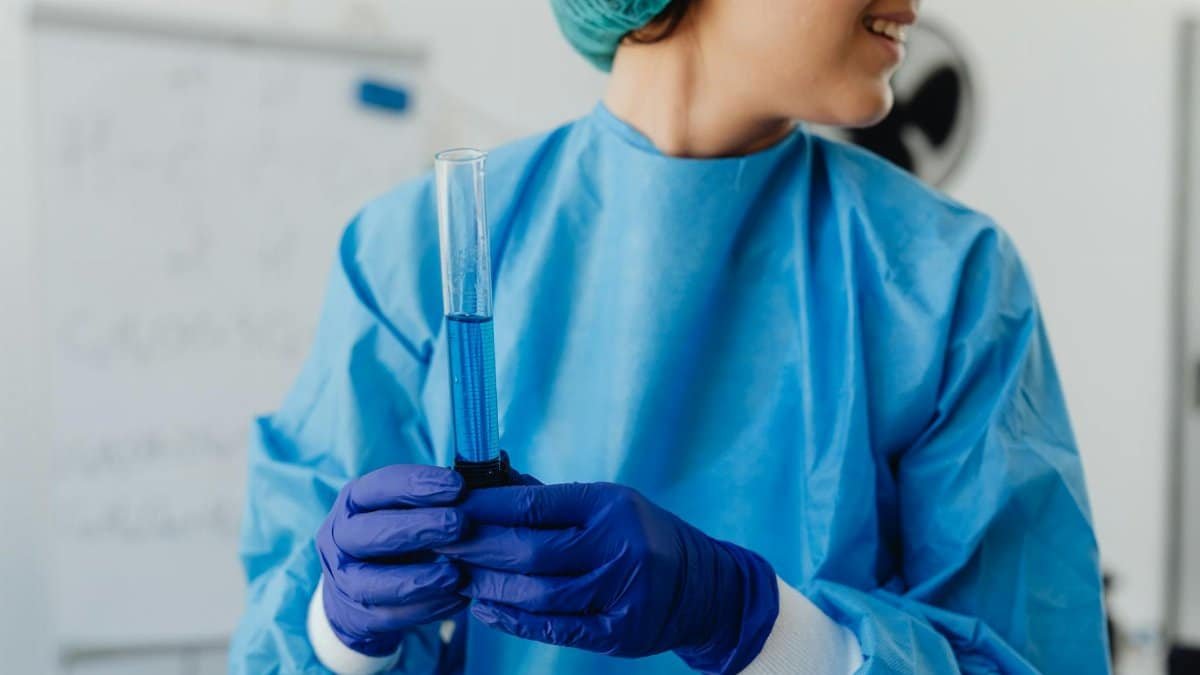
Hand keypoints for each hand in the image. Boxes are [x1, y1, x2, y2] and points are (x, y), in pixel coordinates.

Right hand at [316, 464, 468, 656]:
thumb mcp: (406, 508)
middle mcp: (340, 537)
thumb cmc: (396, 536)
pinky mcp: (356, 615)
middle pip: (372, 532)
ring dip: (419, 578)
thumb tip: (497, 468)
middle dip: (419, 528)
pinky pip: (390, 616)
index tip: (459, 485)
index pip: (380, 487)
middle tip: (460, 524)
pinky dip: (425, 609)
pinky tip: (457, 599)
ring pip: (373, 582)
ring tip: (457, 574)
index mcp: (355, 501)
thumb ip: (442, 493)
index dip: (418, 484)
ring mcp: (343, 579)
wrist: (356, 589)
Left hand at [437, 482, 778, 672]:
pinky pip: (555, 629)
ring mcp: (621, 593)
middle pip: (529, 551)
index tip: (451, 507)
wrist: (702, 586)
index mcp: (610, 506)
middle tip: (443, 545)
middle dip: (477, 549)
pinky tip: (486, 609)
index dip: (485, 508)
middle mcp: (618, 547)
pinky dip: (514, 621)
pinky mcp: (620, 633)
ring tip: (459, 578)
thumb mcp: (605, 504)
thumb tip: (485, 482)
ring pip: (537, 593)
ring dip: (488, 588)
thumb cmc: (639, 535)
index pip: (534, 506)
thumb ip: (548, 499)